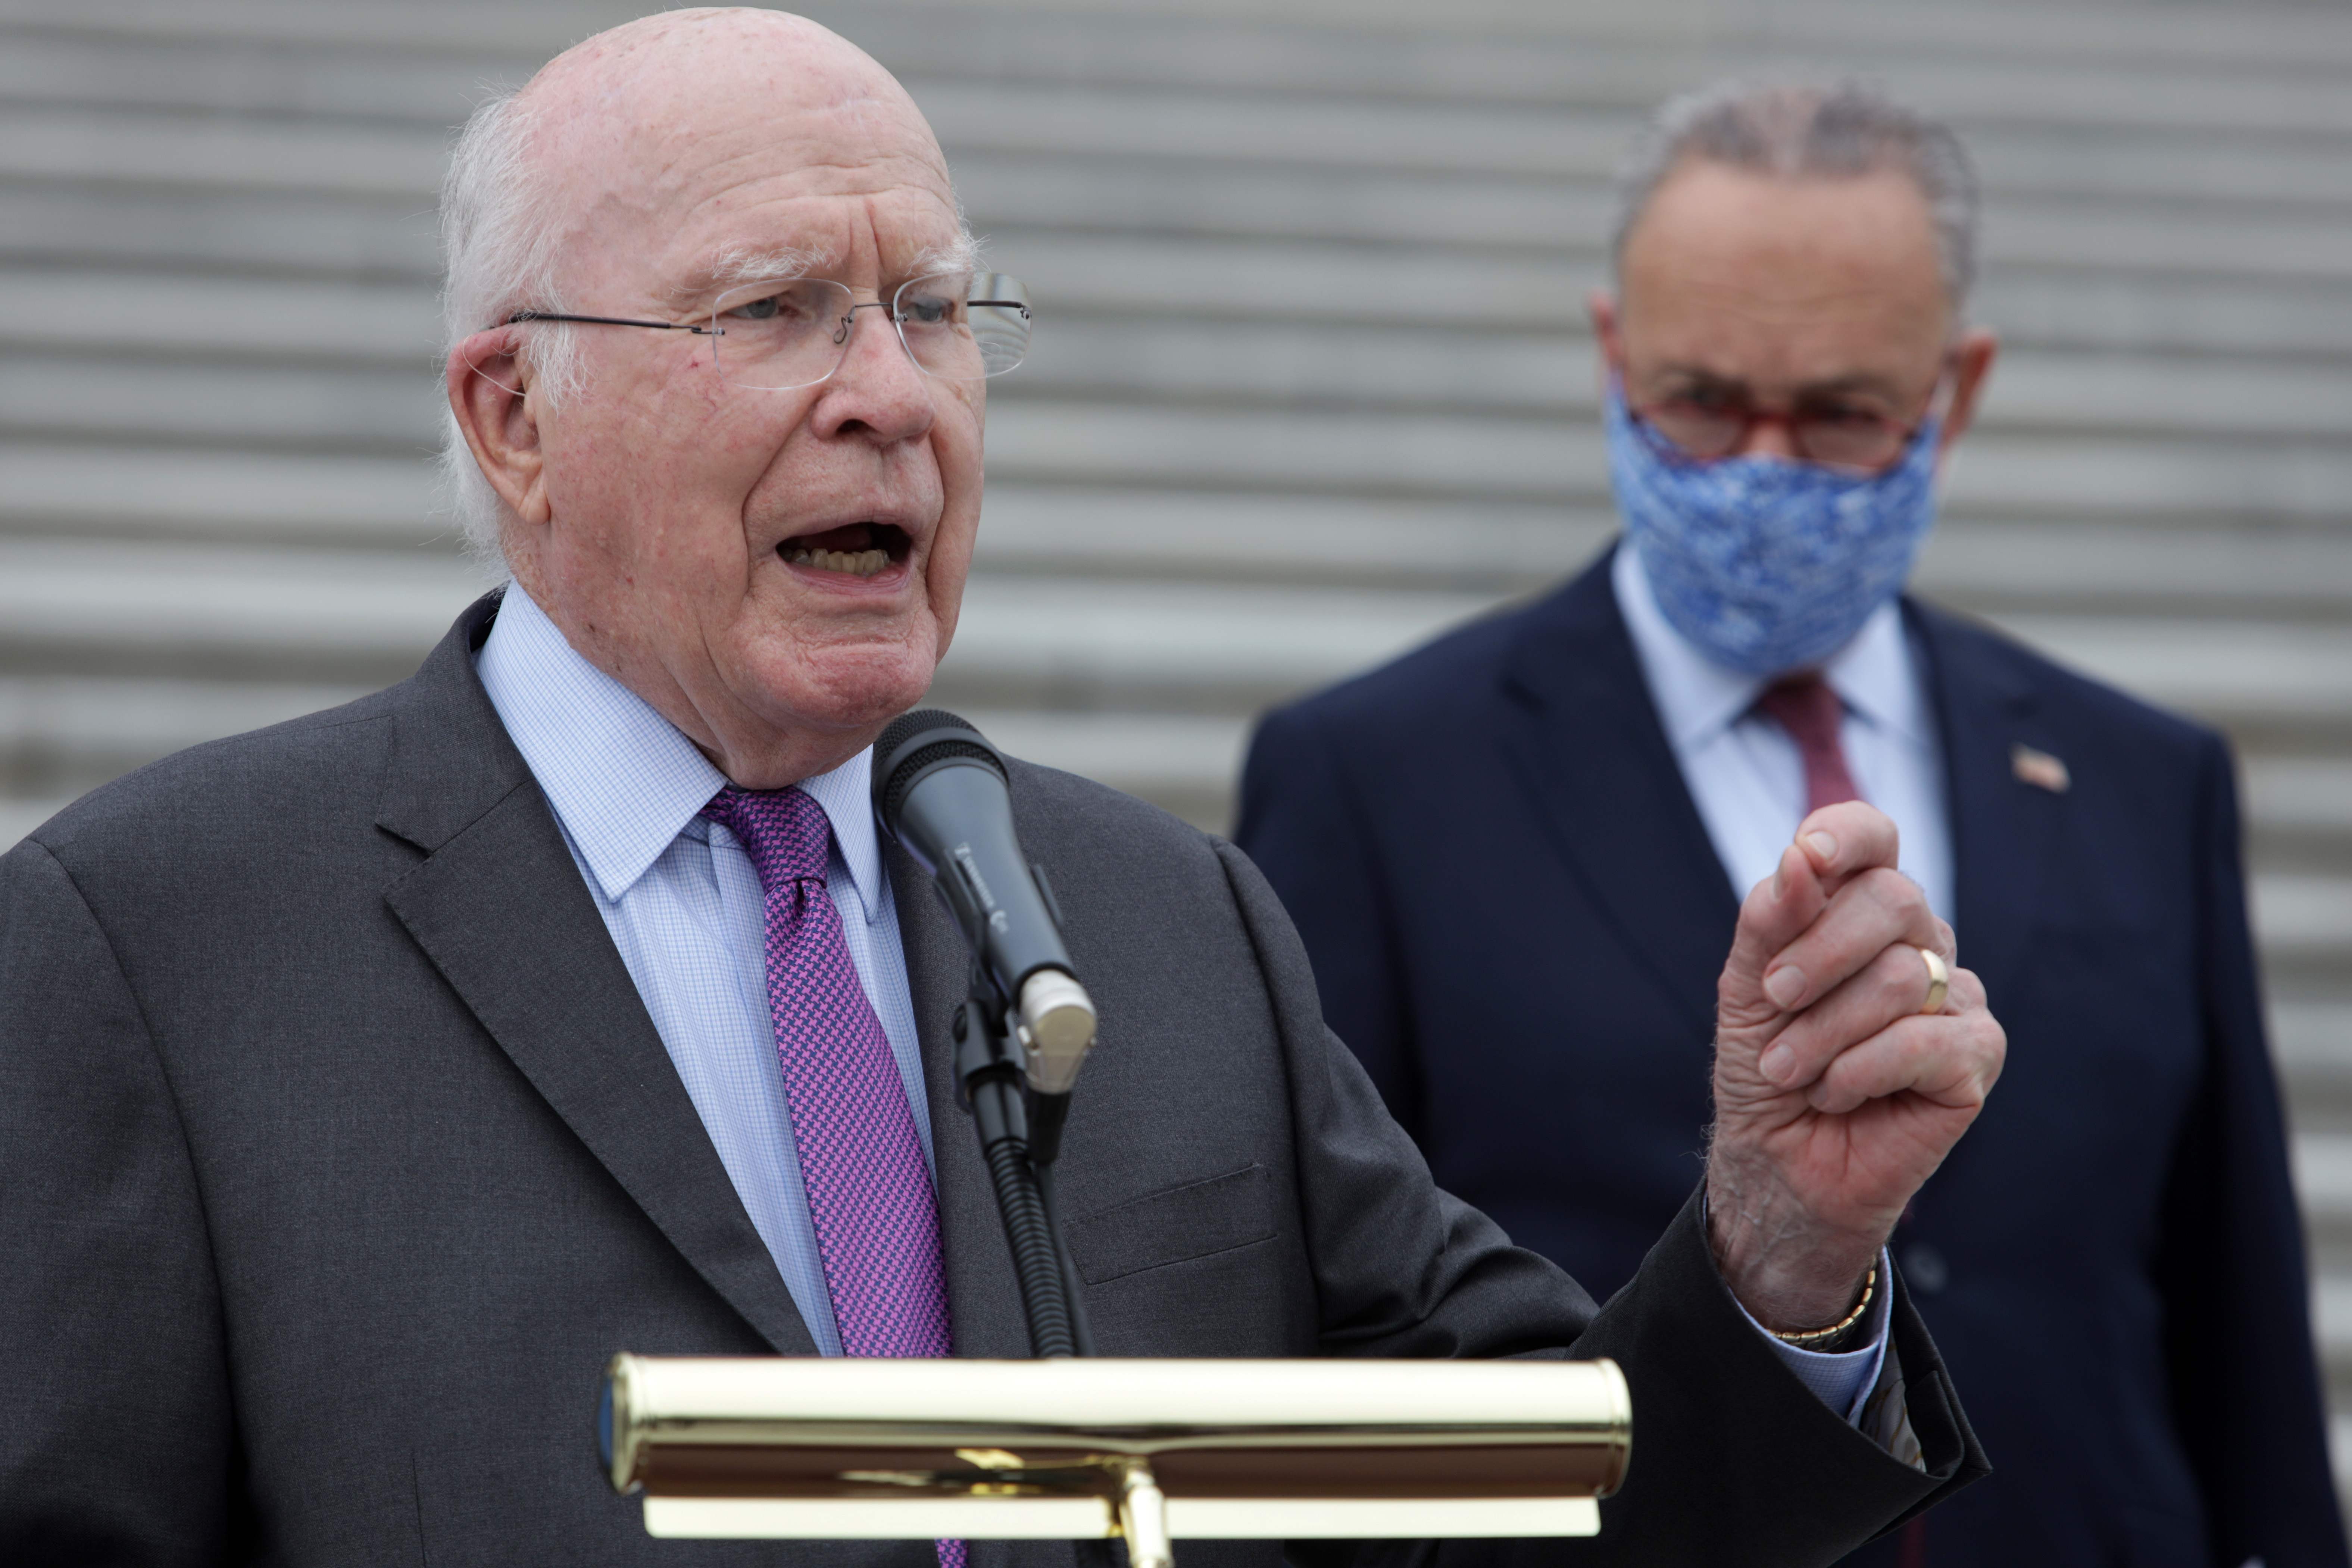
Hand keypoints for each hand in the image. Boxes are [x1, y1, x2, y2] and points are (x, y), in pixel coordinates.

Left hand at [1703, 801, 2004, 1332]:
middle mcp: (1919, 942)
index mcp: (1862, 909)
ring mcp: (1958, 996)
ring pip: (1904, 976)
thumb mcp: (1747, 990)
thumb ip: (1770, 921)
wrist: (1778, 1162)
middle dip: (1817, 955)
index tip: (1806, 857)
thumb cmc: (1766, 1068)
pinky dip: (1861, 1071)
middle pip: (1893, 899)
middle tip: (1773, 1003)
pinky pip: (1927, 1042)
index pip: (1874, 836)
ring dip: (1824, 1031)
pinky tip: (1836, 1094)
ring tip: (1790, 1071)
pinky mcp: (1979, 1056)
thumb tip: (1799, 858)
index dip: (1846, 836)